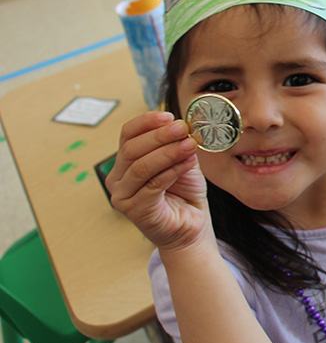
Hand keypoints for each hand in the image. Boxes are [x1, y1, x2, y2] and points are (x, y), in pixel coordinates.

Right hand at [105, 111, 209, 251]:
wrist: (190, 226)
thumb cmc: (184, 193)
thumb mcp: (182, 160)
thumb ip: (178, 143)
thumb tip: (182, 124)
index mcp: (125, 162)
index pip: (128, 134)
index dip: (146, 122)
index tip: (169, 115)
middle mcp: (117, 178)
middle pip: (132, 148)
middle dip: (160, 136)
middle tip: (183, 128)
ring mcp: (123, 196)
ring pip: (141, 166)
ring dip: (168, 152)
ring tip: (189, 144)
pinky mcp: (135, 211)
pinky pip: (153, 185)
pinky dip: (172, 170)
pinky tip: (188, 162)